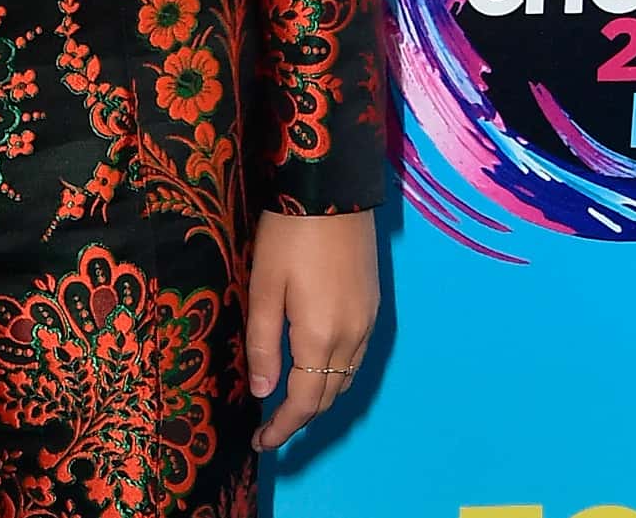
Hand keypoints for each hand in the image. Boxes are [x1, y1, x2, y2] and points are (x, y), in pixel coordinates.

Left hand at [245, 209, 379, 452]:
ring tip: (288, 406)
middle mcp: (352, 338)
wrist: (332, 191)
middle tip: (270, 431)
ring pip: (346, 380)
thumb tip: (263, 393)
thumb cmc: (288, 235)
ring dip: (320, 398)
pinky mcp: (373, 308)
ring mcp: (368, 324)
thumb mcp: (263, 286)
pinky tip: (315, 370)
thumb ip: (262, 342)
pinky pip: (356, 359)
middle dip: (301, 420)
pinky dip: (335, 376)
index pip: (305, 401)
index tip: (262, 443)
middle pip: (329, 396)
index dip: (283, 428)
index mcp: (321, 337)